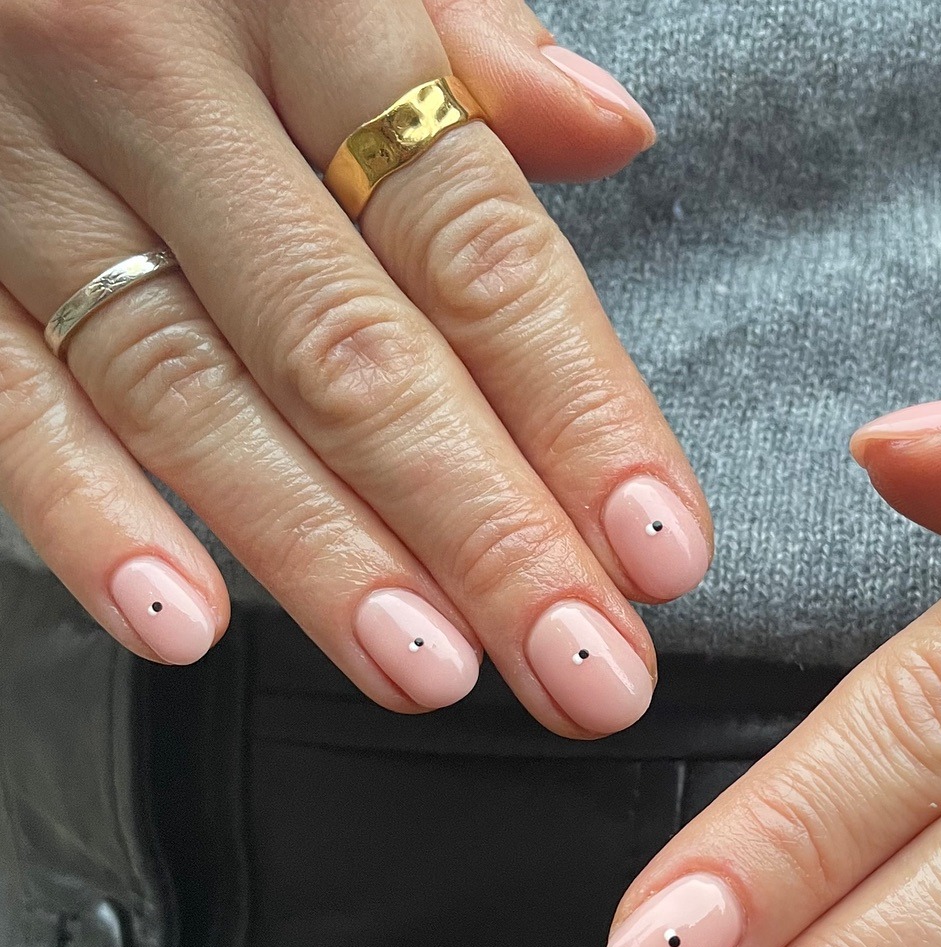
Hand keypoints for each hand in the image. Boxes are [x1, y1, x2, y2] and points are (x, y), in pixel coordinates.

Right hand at [0, 0, 709, 733]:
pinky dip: (87, 518)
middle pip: (356, 352)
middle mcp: (161, 79)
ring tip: (431, 673)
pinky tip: (186, 627)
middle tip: (584, 672)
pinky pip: (6, 398)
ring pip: (192, 394)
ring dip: (323, 556)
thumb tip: (610, 129)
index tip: (660, 552)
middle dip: (487, 535)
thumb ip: (464, 38)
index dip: (581, 412)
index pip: (477, 247)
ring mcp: (19, 164)